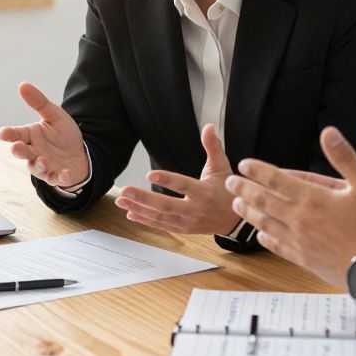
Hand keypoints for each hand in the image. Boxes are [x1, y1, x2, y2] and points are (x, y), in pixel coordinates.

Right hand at [0, 82, 89, 188]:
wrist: (79, 152)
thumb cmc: (62, 134)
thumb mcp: (54, 115)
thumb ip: (39, 102)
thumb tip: (22, 84)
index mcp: (30, 136)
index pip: (16, 134)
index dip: (8, 134)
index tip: (2, 133)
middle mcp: (33, 151)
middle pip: (22, 152)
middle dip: (19, 150)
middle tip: (17, 147)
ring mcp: (43, 165)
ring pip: (36, 168)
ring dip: (38, 165)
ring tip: (43, 160)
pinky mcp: (55, 176)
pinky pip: (56, 178)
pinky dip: (60, 177)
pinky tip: (65, 174)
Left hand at [114, 124, 238, 234]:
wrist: (234, 220)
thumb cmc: (225, 190)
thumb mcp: (222, 166)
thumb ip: (212, 147)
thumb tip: (209, 126)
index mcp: (205, 192)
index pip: (183, 185)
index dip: (167, 180)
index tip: (149, 174)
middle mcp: (195, 210)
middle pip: (166, 206)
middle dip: (143, 198)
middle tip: (124, 191)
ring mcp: (188, 222)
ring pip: (160, 217)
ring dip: (138, 209)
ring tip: (121, 200)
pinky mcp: (183, 229)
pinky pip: (161, 225)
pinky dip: (145, 220)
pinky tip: (130, 212)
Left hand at [226, 119, 355, 286]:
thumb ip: (345, 157)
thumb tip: (329, 132)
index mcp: (313, 198)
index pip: (276, 179)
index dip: (257, 170)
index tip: (244, 164)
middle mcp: (300, 219)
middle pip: (263, 200)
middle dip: (244, 189)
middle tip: (230, 183)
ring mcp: (300, 241)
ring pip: (265, 223)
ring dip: (248, 212)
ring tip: (237, 204)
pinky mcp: (304, 259)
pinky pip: (277, 247)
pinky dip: (265, 239)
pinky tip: (260, 236)